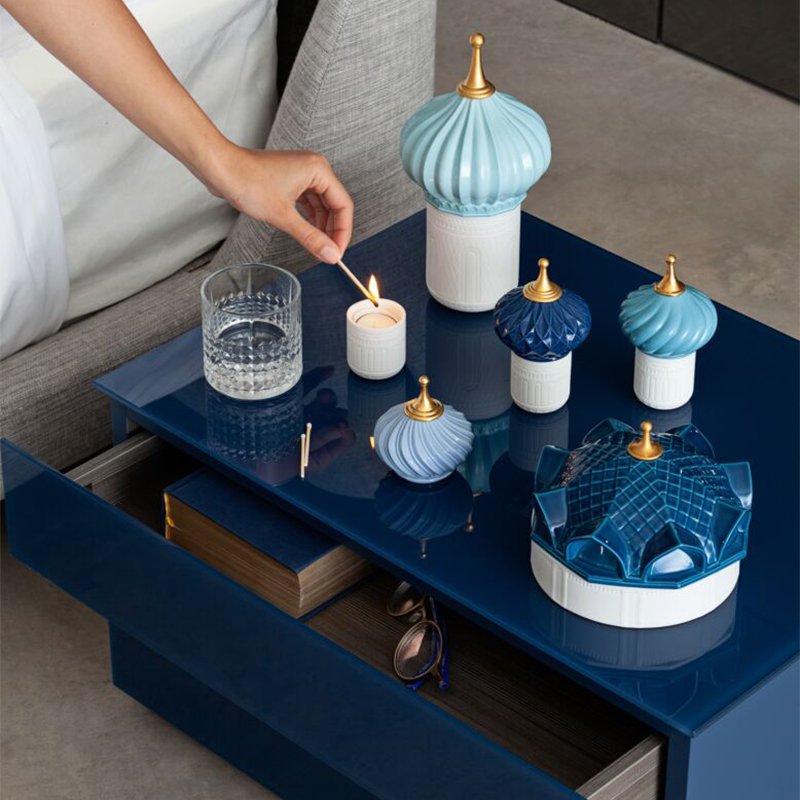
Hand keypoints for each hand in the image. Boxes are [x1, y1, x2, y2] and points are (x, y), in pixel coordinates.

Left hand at [209, 146, 353, 263]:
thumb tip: (330, 255)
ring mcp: (301, 173)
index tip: (337, 252)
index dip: (343, 232)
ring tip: (318, 246)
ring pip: (321, 205)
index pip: (343, 205)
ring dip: (320, 226)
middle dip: (332, 230)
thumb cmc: (247, 181)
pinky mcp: (289, 179)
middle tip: (328, 253)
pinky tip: (307, 232)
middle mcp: (313, 168)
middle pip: (334, 205)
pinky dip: (308, 218)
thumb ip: (311, 238)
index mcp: (318, 170)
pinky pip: (307, 201)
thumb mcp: (283, 216)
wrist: (220, 168)